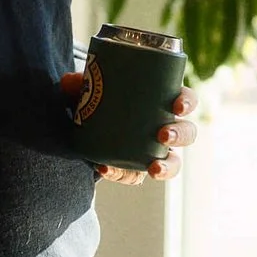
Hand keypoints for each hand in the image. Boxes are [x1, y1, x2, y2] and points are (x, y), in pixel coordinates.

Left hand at [61, 74, 198, 185]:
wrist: (86, 128)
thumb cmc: (101, 101)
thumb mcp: (91, 89)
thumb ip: (80, 84)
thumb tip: (68, 80)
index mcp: (163, 103)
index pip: (186, 100)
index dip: (187, 102)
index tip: (177, 105)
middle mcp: (165, 128)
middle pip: (187, 133)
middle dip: (180, 135)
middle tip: (164, 135)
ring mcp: (155, 152)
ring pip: (173, 162)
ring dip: (167, 166)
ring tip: (154, 167)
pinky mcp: (136, 170)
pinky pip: (134, 176)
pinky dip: (121, 174)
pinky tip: (107, 169)